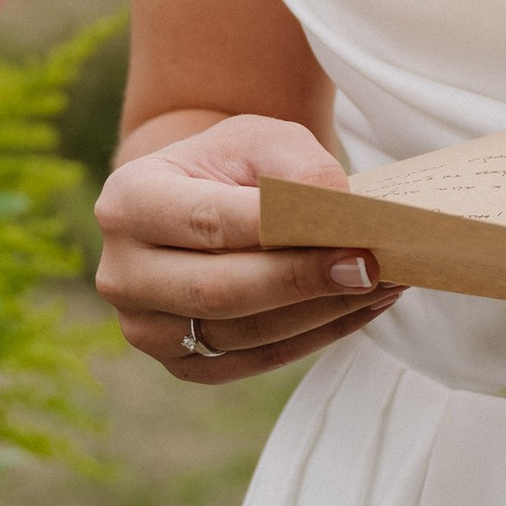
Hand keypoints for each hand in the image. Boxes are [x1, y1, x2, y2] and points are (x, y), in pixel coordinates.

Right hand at [95, 111, 399, 383]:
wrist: (194, 204)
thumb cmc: (228, 166)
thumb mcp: (258, 139)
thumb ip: (296, 166)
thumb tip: (340, 214)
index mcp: (129, 202)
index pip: (209, 222)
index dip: (282, 234)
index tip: (354, 237)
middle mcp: (122, 273)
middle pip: (219, 291)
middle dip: (304, 282)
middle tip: (374, 269)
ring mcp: (146, 328)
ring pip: (241, 335)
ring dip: (321, 313)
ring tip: (383, 285)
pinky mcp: (182, 365)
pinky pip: (255, 361)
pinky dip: (315, 337)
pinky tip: (361, 308)